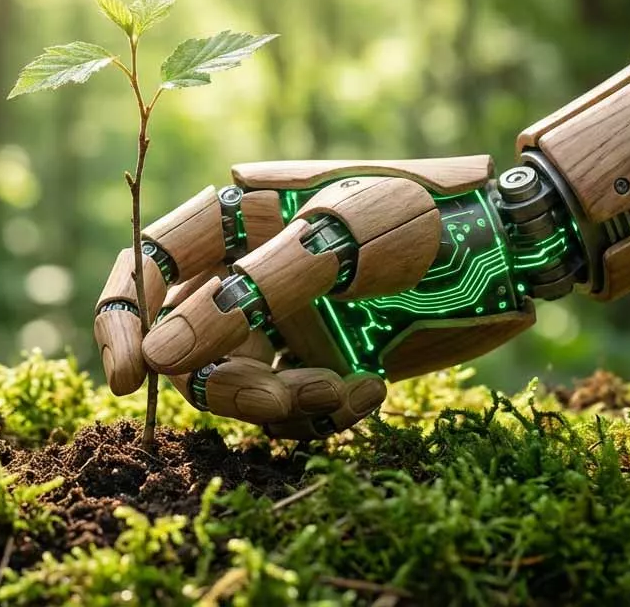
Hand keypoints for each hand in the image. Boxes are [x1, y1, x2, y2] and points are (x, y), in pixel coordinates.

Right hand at [93, 156, 539, 438]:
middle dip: (229, 384)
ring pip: (237, 387)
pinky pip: (290, 410)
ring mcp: (283, 322)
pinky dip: (323, 413)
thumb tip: (164, 356)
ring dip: (283, 405)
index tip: (130, 381)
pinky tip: (371, 392)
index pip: (149, 266)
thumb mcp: (338, 239)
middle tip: (285, 398)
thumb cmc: (423, 217)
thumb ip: (252, 294)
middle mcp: (246, 275)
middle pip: (187, 346)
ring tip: (348, 390)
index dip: (120, 321)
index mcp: (235, 222)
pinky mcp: (321, 363)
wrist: (509, 252)